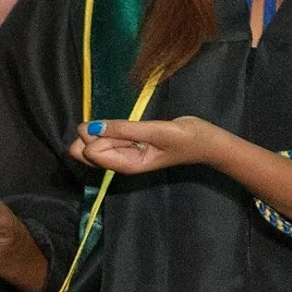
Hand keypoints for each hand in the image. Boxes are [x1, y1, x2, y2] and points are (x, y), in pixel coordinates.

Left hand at [67, 116, 218, 176]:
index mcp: (126, 165)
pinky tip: (128, 126)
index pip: (91, 152)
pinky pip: (106, 137)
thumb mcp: (157, 131)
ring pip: (93, 142)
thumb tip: (91, 127)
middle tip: (126, 126)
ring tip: (132, 127)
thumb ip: (124, 129)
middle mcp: (120, 163)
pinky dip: (110, 128)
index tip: (124, 128)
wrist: (207, 142)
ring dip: (104, 129)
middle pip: (84, 150)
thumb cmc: (187, 137)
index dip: (98, 135)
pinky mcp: (127, 145)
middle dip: (95, 133)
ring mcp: (123, 154)